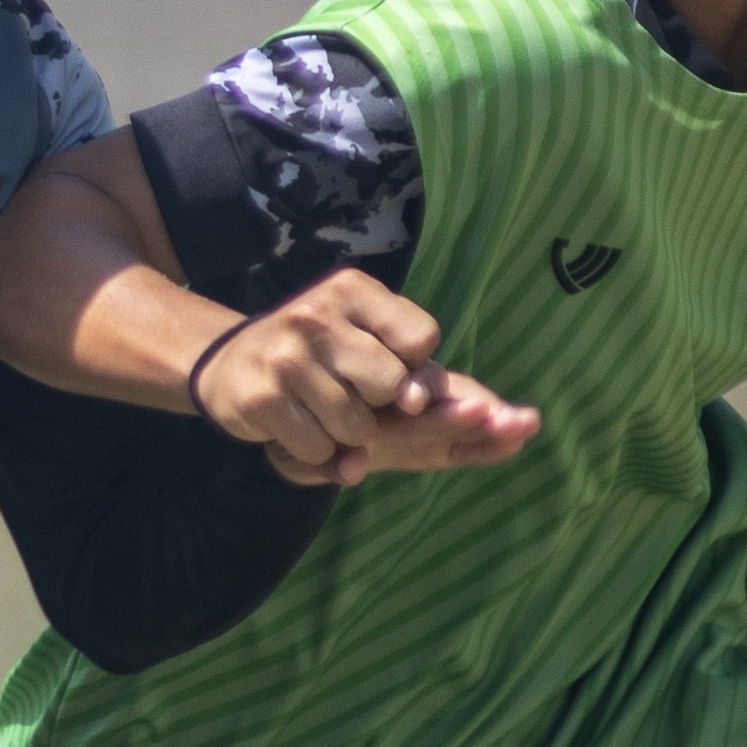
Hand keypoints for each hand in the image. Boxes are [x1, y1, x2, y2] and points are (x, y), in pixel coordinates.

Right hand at [190, 268, 538, 485]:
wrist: (230, 368)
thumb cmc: (324, 362)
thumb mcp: (379, 353)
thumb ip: (446, 387)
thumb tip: (516, 422)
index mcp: (353, 290)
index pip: (421, 341)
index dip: (414, 373)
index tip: (387, 374)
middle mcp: (317, 314)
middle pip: (394, 390)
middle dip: (380, 409)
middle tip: (347, 393)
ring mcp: (284, 356)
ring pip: (357, 428)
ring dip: (346, 437)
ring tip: (317, 412)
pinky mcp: (260, 399)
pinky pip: (320, 452)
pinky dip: (316, 456)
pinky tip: (295, 428)